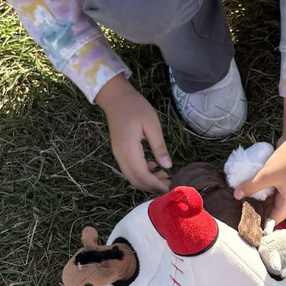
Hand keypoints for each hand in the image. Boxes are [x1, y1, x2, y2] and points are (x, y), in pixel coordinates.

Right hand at [95, 74, 171, 191]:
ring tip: (163, 175)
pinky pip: (128, 168)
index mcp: (128, 149)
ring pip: (131, 176)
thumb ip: (159, 146)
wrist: (115, 98)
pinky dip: (140, 172)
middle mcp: (120, 155)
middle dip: (152, 185)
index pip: (142, 175)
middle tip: (169, 182)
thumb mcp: (152, 124)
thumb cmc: (136, 107)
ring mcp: (117, 154)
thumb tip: (167, 166)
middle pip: (135, 180)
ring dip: (146, 180)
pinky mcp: (118, 151)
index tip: (169, 187)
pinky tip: (153, 165)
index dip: (156, 184)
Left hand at [233, 97, 285, 224]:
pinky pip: (267, 190)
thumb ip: (251, 186)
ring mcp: (284, 189)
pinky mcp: (280, 180)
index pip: (273, 220)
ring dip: (255, 200)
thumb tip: (235, 195)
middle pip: (269, 210)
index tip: (244, 224)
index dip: (260, 223)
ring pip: (267, 199)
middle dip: (255, 211)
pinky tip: (246, 189)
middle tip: (237, 213)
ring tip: (239, 203)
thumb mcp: (266, 175)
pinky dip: (258, 190)